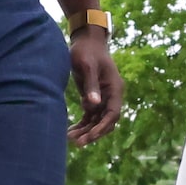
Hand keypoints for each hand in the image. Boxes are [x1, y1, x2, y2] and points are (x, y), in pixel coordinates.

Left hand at [69, 28, 123, 145]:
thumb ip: (91, 86)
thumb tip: (93, 105)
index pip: (112, 114)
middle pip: (106, 121)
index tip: (90, 136)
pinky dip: (82, 124)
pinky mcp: (93, 97)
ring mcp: (103, 98)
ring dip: (86, 131)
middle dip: (93, 133)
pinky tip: (71, 131)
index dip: (102, 127)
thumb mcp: (87, 66)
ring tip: (70, 139)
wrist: (86, 41)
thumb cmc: (86, 51)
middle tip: (77, 143)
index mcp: (115, 89)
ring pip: (97, 121)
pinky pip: (90, 116)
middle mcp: (111, 96)